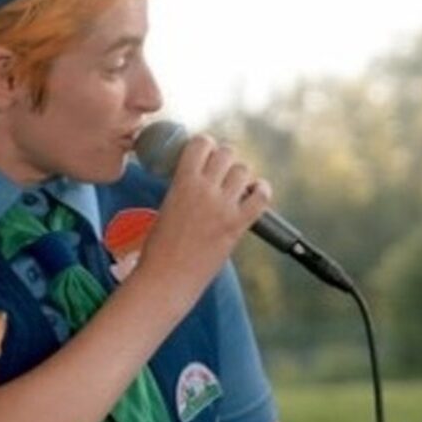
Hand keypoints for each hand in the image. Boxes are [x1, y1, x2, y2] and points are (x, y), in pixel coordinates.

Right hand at [138, 134, 271, 305]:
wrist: (166, 278)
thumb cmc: (160, 247)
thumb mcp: (166, 205)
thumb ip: (183, 186)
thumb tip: (200, 174)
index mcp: (182, 181)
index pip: (202, 143)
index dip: (206, 147)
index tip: (206, 157)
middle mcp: (205, 189)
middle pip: (227, 153)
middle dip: (225, 160)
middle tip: (221, 174)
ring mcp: (223, 207)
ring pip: (244, 170)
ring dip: (242, 175)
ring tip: (236, 187)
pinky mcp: (237, 226)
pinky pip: (261, 197)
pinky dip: (262, 191)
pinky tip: (256, 193)